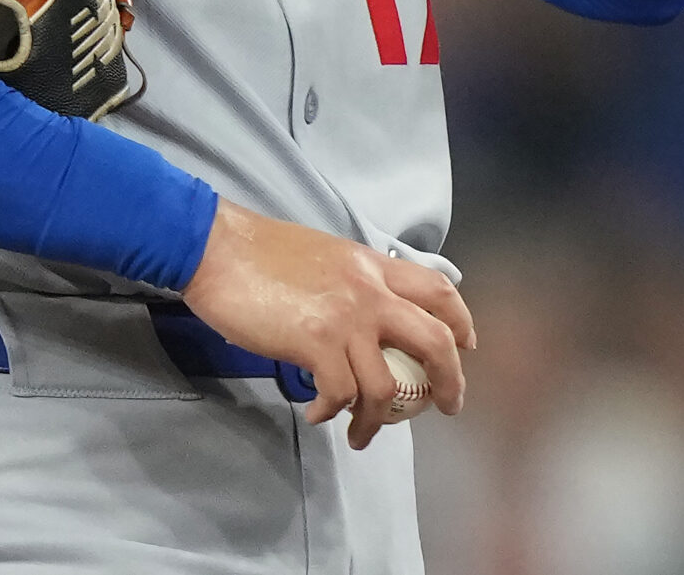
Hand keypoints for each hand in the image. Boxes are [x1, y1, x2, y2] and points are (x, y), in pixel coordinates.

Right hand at [181, 200, 474, 448]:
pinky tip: (317, 414)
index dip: (460, 322)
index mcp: (375, 265)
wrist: (218, 249)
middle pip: (435, 341)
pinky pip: (340, 393)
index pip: (439, 291)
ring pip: (386, 384)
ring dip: (378, 419)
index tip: (465, 346)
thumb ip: (356, 282)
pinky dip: (332, 412)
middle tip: (445, 406)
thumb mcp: (329, 255)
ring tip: (360, 433)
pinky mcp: (315, 343)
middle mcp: (370, 291)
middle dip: (450, 381)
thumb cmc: (263, 252)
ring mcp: (346, 319)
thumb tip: (366, 315)